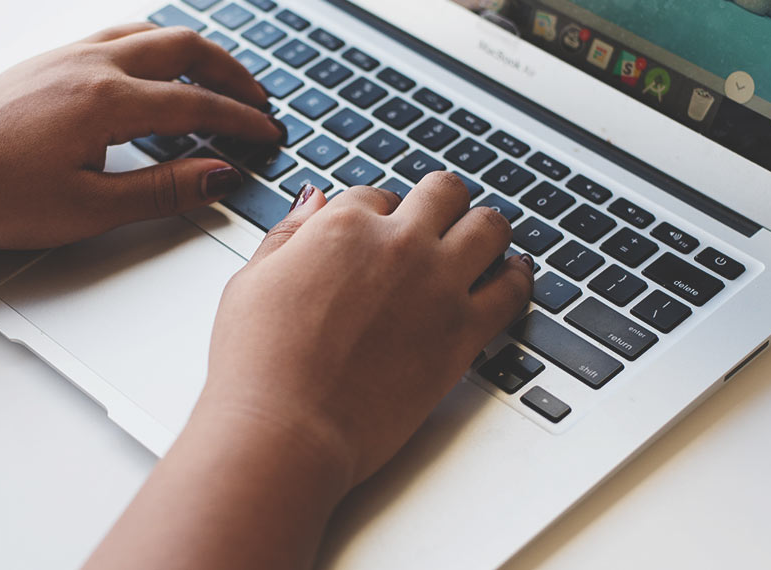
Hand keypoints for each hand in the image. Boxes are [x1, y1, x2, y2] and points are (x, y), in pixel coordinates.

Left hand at [0, 23, 283, 248]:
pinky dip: (151, 47)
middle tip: (258, 101)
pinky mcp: (46, 61)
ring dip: (192, 53)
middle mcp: (89, 65)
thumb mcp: (86, 210)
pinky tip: (152, 70)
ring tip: (216, 80)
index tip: (267, 136)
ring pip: (148, 32)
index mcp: (105, 102)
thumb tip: (217, 176)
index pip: (196, 105)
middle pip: (182, 49)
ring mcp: (65, 56)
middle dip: (230, 73)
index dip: (240, 122)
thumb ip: (161, 191)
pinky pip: (115, 36)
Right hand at [198, 174, 534, 484]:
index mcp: (344, 227)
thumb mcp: (252, 281)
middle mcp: (398, 245)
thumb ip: (288, 234)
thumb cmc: (257, 365)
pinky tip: (513, 276)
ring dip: (485, 229)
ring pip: (490, 227)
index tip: (377, 233)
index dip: (378, 214)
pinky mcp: (464, 333)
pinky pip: (514, 289)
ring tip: (482, 240)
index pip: (377, 196)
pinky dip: (519, 277)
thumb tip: (313, 200)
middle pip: (443, 193)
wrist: (286, 428)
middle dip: (439, 203)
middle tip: (439, 219)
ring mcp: (438, 286)